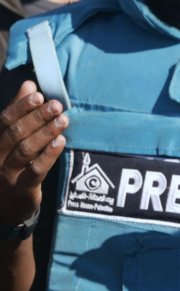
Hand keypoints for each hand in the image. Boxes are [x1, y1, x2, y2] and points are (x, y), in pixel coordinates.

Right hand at [0, 81, 68, 225]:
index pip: (4, 120)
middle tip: (57, 106)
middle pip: (16, 133)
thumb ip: (19, 112)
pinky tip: (60, 142)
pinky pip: (36, 170)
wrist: (6, 206)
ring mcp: (7, 174)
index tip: (39, 95)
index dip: (21, 106)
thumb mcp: (10, 139)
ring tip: (63, 120)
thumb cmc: (10, 165)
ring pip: (26, 150)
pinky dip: (49, 155)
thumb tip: (29, 84)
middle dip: (37, 117)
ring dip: (46, 133)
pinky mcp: (22, 189)